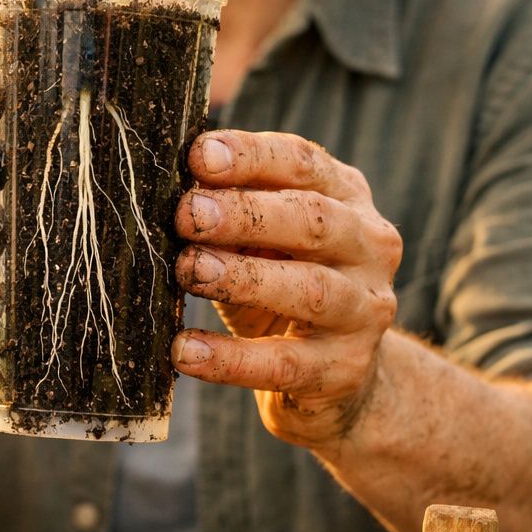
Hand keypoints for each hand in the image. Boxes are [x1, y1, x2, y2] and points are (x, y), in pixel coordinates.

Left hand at [171, 130, 402, 447]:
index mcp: (345, 198)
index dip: (251, 156)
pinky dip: (229, 359)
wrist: (342, 376)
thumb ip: (230, 209)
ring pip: (309, 289)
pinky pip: (284, 363)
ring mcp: (364, 310)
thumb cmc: (283, 285)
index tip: (198, 155)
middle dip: (245, 214)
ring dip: (243, 278)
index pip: (302, 163)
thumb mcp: (261, 240)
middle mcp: (368, 247)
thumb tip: (164, 186)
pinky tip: (184, 350)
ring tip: (188, 271)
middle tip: (187, 214)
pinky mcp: (345, 369)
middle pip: (312, 220)